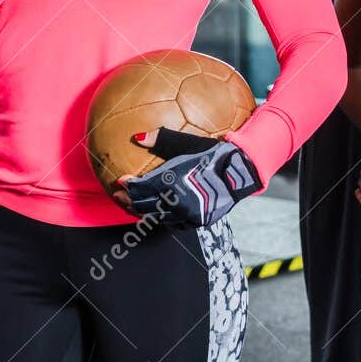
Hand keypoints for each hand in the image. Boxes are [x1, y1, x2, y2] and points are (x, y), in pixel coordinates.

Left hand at [118, 128, 262, 227]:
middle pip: (143, 205)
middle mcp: (177, 202)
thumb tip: (138, 137)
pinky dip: (161, 218)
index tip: (120, 180)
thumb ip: (161, 139)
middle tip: (119, 195)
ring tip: (133, 205)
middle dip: (128, 200)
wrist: (241, 172)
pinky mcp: (197, 222)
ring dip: (142, 211)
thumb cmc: (214, 153)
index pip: (140, 188)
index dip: (127, 185)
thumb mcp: (187, 143)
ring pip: (156, 218)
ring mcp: (187, 215)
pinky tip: (157, 213)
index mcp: (171, 182)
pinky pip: (173, 224)